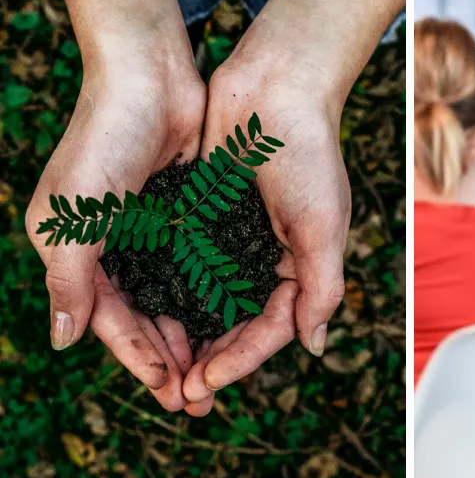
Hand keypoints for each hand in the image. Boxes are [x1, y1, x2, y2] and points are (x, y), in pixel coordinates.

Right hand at [25, 57, 206, 411]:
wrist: (150, 78)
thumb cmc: (105, 140)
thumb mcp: (74, 215)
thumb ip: (69, 279)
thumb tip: (63, 341)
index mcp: (78, 251)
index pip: (109, 320)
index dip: (138, 357)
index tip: (169, 391)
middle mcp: (113, 246)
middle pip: (143, 316)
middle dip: (168, 356)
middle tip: (198, 397)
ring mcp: (150, 231)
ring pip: (172, 297)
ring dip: (192, 333)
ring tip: (217, 368)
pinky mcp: (183, 214)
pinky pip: (196, 266)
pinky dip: (209, 294)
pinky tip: (230, 318)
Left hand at [180, 60, 349, 412]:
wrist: (276, 87)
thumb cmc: (309, 155)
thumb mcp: (323, 226)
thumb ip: (322, 287)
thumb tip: (313, 346)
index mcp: (302, 264)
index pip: (274, 326)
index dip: (243, 358)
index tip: (208, 379)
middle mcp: (268, 257)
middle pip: (239, 322)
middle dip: (214, 357)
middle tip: (181, 390)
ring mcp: (236, 238)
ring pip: (209, 299)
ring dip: (189, 333)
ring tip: (163, 364)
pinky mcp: (206, 215)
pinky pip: (187, 262)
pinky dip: (172, 289)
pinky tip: (148, 311)